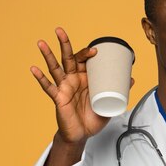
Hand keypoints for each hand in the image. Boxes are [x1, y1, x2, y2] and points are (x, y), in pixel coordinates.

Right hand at [32, 27, 132, 143]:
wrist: (83, 134)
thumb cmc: (93, 118)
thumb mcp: (109, 103)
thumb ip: (119, 91)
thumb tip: (132, 80)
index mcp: (85, 78)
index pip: (84, 61)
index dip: (87, 53)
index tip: (95, 51)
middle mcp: (73, 79)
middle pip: (67, 58)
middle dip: (64, 44)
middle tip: (59, 30)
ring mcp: (64, 87)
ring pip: (55, 68)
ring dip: (48, 55)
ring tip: (41, 43)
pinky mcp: (58, 98)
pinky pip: (48, 87)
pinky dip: (40, 78)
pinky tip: (34, 69)